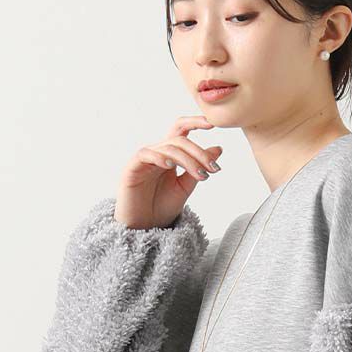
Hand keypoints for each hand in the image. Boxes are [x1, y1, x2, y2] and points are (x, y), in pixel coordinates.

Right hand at [115, 115, 223, 229]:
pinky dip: (159, 157)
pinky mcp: (132, 168)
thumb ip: (198, 167)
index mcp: (170, 155)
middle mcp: (157, 153)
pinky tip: (171, 165)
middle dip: (199, 153)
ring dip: (188, 160)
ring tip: (200, 175)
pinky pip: (146, 154)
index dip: (195, 122)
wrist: (143, 228)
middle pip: (179, 140)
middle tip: (214, 168)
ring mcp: (144, 159)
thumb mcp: (185, 187)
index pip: (182, 131)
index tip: (213, 124)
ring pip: (168, 148)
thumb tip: (218, 149)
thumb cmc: (160, 208)